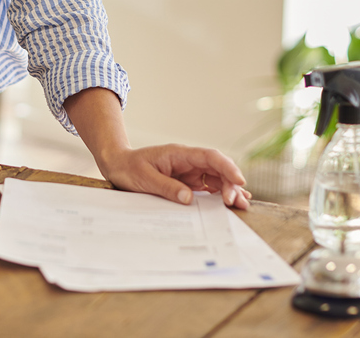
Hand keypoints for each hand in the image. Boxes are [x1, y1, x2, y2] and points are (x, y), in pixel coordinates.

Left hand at [95, 144, 251, 208]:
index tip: (239, 181)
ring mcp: (189, 172)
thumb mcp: (144, 179)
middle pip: (217, 168)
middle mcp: (188, 161)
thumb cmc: (128, 168)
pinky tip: (230, 203)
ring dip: (229, 190)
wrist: (117, 165)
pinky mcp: (186, 182)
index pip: (209, 157)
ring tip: (241, 206)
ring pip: (216, 178)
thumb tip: (189, 199)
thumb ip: (167, 187)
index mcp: (179, 154)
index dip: (227, 167)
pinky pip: (207, 187)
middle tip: (235, 203)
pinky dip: (219, 194)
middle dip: (231, 184)